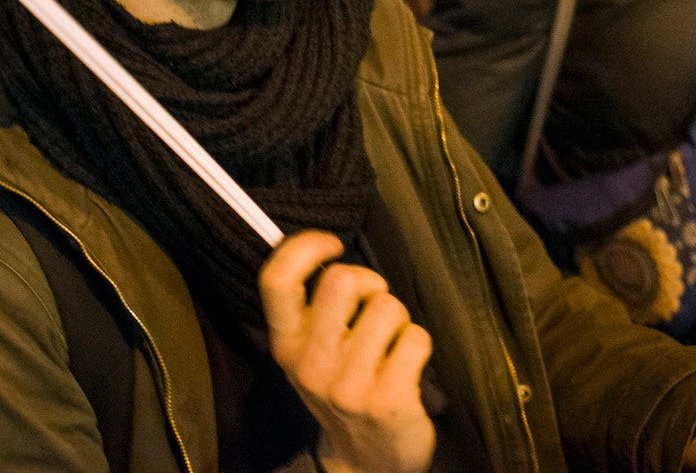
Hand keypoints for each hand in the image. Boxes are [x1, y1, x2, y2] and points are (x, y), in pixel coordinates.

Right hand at [260, 232, 434, 472]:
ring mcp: (349, 385)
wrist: (366, 462)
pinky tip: (407, 367)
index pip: (277, 280)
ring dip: (399, 319)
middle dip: (369, 283)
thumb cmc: (341, 390)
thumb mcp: (308, 354)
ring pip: (387, 307)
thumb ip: (310, 308)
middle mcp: (311, 365)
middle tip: (373, 305)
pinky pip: (417, 337)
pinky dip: (419, 345)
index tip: (333, 245)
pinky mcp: (388, 400)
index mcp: (286, 346)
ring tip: (391, 344)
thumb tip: (323, 247)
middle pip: (341, 280)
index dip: (306, 247)